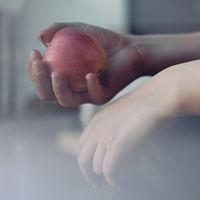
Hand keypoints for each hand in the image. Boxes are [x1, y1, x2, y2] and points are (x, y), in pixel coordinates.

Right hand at [27, 22, 147, 106]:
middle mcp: (71, 89)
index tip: (34, 52)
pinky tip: (90, 75)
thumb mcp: (77, 29)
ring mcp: (86, 95)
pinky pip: (93, 96)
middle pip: (47, 94)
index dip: (33, 69)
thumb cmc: (102, 40)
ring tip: (58, 74)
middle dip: (39, 82)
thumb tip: (40, 36)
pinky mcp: (102, 96)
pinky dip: (90, 87)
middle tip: (41, 65)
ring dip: (59, 90)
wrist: (129, 48)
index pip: (41, 79)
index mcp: (62, 77)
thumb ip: (58, 30)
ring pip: (67, 101)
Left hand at [78, 67, 183, 188]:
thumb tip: (118, 152)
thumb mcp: (125, 115)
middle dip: (89, 176)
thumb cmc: (149, 105)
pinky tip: (121, 184)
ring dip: (108, 179)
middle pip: (83, 160)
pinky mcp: (118, 145)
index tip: (95, 171)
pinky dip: (114, 180)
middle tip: (99, 186)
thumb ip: (116, 131)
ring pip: (97, 167)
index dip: (87, 161)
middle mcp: (97, 129)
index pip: (82, 146)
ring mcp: (106, 136)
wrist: (161, 96)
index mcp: (97, 120)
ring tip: (120, 183)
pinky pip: (109, 171)